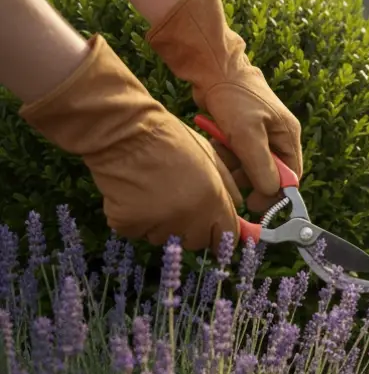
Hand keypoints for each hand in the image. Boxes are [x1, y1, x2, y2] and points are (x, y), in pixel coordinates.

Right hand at [19, 35, 241, 251]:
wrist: (126, 132)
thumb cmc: (171, 140)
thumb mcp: (212, 159)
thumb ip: (227, 190)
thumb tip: (237, 212)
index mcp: (213, 201)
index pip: (226, 237)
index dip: (220, 234)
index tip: (213, 230)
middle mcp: (188, 218)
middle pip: (197, 242)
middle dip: (192, 230)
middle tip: (179, 204)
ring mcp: (157, 223)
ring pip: (166, 238)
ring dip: (162, 224)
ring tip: (153, 194)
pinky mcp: (128, 224)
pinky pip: (137, 232)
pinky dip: (135, 220)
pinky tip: (134, 196)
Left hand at [147, 0, 302, 212]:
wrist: (213, 68)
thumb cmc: (234, 96)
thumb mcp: (247, 133)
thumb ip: (261, 164)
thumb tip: (272, 192)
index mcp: (288, 135)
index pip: (292, 175)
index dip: (276, 192)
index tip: (256, 204)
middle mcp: (278, 136)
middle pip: (270, 172)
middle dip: (250, 178)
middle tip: (232, 180)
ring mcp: (260, 134)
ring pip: (251, 165)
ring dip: (235, 167)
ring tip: (220, 155)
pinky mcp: (242, 132)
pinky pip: (238, 155)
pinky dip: (227, 156)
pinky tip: (217, 147)